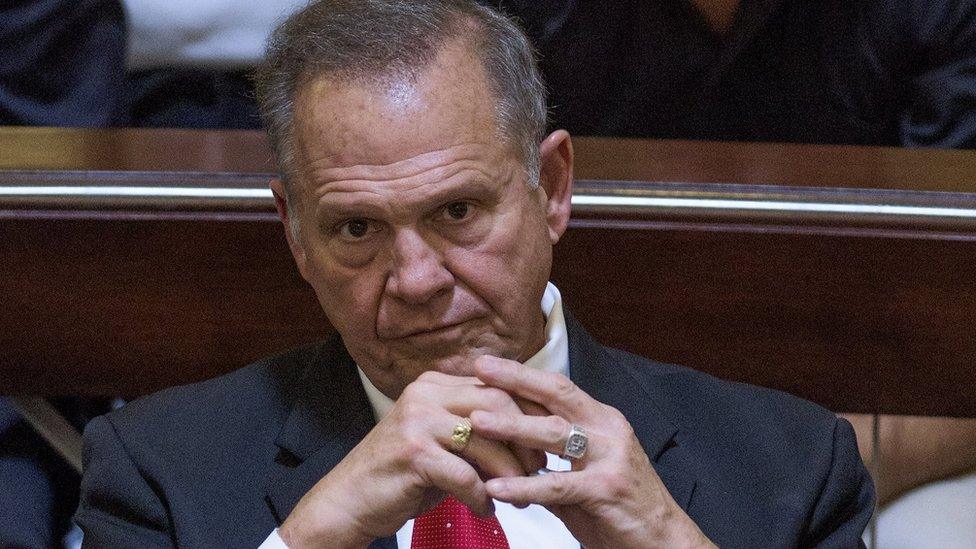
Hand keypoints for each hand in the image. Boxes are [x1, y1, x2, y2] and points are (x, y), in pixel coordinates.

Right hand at [279, 370, 544, 547]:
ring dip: (510, 474)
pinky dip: (481, 497)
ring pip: (486, 440)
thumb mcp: (443, 443)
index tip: (550, 437)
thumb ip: (478, 432)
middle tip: (539, 470)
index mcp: (435, 384)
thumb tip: (532, 438)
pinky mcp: (414, 452)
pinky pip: (466, 475)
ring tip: (519, 497)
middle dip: (525, 440)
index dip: (529, 411)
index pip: (497, 386)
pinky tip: (485, 509)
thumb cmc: (403, 475)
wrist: (349, 499)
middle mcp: (426, 393)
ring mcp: (417, 420)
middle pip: (498, 403)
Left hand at [471, 356, 714, 548]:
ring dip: (513, 425)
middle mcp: (608, 430)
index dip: (523, 374)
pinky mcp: (606, 488)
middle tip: (480, 369)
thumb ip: (549, 464)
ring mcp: (610, 457)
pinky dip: (524, 486)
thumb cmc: (621, 509)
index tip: (489, 365)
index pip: (558, 388)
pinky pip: (558, 485)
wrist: (664, 541)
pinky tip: (498, 488)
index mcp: (602, 421)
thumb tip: (508, 458)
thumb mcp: (584, 476)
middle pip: (557, 394)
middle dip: (516, 379)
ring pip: (555, 433)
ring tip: (478, 423)